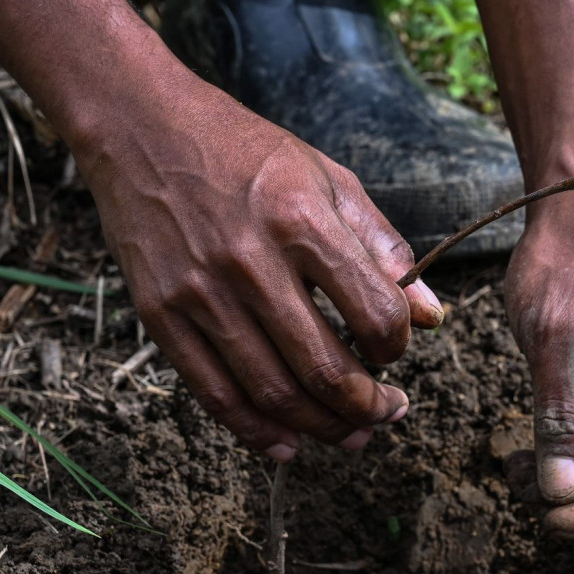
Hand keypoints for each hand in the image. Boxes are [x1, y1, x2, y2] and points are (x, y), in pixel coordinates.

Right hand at [77, 74, 443, 459]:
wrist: (142, 128)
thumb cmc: (246, 151)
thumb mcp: (328, 178)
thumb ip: (382, 246)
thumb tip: (431, 315)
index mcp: (302, 221)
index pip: (374, 313)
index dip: (397, 347)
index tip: (396, 350)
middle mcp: (251, 261)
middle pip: (324, 368)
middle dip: (368, 406)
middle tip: (388, 414)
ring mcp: (200, 292)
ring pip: (272, 392)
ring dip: (321, 428)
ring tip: (351, 435)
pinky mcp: (160, 314)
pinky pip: (214, 393)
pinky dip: (255, 431)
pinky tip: (287, 445)